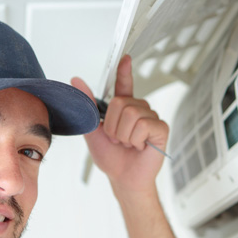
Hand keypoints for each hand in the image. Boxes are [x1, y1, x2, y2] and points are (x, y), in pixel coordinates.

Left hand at [71, 55, 168, 194]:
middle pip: (121, 103)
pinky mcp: (161, 128)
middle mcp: (140, 110)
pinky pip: (143, 125)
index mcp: (124, 109)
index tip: (125, 58)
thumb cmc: (111, 158)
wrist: (122, 178)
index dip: (124, 71)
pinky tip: (139, 147)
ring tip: (128, 144)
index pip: (125, 85)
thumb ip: (87, 105)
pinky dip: (135, 139)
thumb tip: (76, 80)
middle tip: (118, 140)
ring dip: (123, 135)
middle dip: (113, 126)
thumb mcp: (93, 129)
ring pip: (131, 114)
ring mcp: (152, 118)